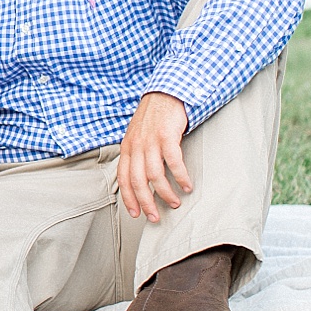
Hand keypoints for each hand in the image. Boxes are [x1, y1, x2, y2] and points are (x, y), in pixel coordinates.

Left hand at [117, 92, 190, 221]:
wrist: (165, 94)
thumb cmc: (153, 118)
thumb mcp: (137, 136)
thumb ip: (136, 156)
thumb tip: (140, 180)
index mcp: (127, 148)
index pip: (124, 179)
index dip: (129, 199)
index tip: (136, 213)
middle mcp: (136, 146)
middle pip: (138, 181)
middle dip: (146, 203)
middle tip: (155, 217)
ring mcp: (151, 141)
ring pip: (155, 175)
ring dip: (165, 193)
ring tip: (175, 202)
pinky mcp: (167, 136)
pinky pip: (173, 162)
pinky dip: (180, 177)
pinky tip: (186, 185)